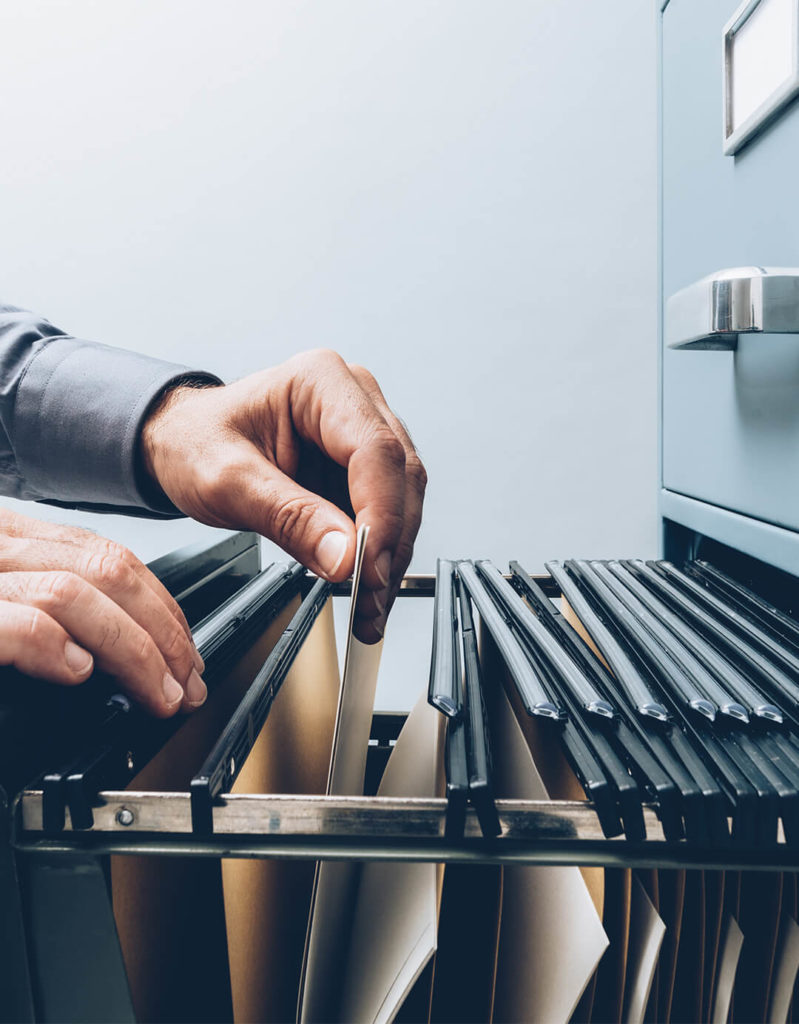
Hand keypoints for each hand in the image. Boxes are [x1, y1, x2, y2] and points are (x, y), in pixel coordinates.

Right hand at [0, 508, 205, 716]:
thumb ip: (60, 611)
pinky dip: (57, 650)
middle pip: (106, 571)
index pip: (108, 557)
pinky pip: (24, 624)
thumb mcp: (9, 604)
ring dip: (132, 651)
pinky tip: (79, 673)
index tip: (184, 653)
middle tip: (184, 686)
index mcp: (14, 542)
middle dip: (162, 633)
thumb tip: (117, 655)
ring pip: (74, 593)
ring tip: (155, 695)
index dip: (160, 606)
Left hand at [141, 350, 426, 641]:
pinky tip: (365, 586)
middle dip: (389, 545)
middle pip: (400, 476)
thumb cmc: (196, 442)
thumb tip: (345, 557)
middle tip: (370, 599)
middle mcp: (354, 399)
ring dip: (390, 557)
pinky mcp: (363, 468)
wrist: (183, 443)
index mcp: (320, 382)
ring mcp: (364, 432)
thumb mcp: (227, 481)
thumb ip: (288, 517)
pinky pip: (388, 512)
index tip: (368, 567)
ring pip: (403, 499)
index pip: (375, 450)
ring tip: (368, 605)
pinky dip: (379, 555)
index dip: (381, 514)